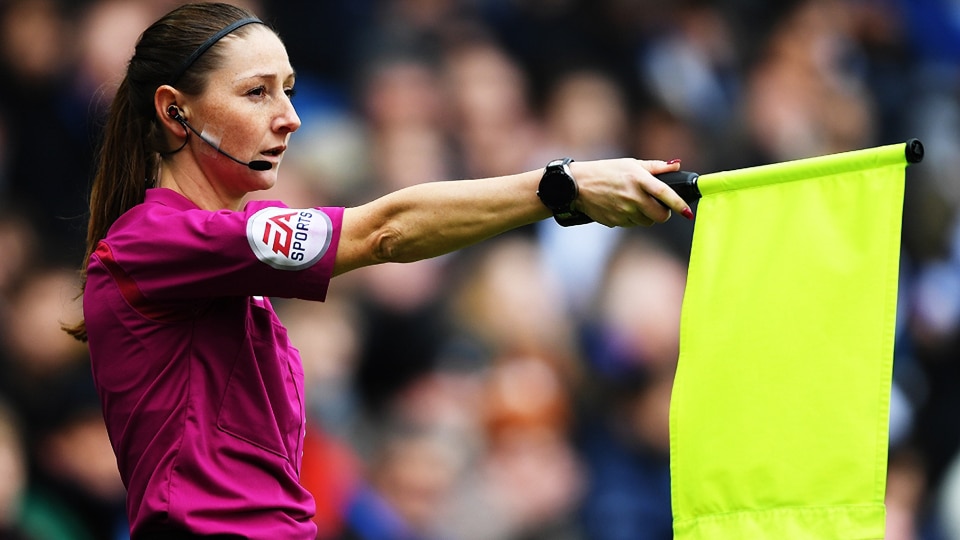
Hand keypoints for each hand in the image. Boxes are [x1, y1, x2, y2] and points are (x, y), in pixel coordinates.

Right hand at [569, 158, 691, 226]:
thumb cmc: (605, 171)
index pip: (664, 193)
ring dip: (646, 216)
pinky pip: (631, 224)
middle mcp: (632, 197)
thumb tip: (676, 165)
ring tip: (635, 203)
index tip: (687, 212)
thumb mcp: (630, 164)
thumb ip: (655, 167)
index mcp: (638, 179)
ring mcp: (623, 211)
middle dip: (663, 214)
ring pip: (646, 222)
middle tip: (659, 207)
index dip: (678, 204)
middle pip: (659, 216)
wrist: (578, 185)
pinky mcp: (615, 221)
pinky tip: (622, 207)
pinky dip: (631, 218)